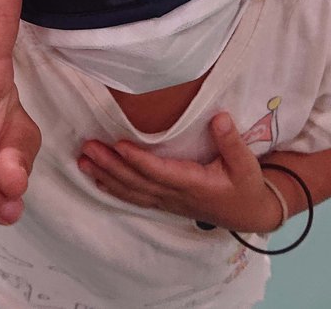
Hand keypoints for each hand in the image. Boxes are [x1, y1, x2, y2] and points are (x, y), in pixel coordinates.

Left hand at [77, 113, 282, 232]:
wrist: (247, 213)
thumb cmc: (245, 186)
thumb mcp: (246, 163)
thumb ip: (231, 141)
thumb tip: (220, 117)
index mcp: (193, 183)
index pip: (159, 171)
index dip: (138, 160)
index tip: (119, 145)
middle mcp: (174, 195)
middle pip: (136, 181)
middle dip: (110, 165)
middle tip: (88, 148)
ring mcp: (166, 201)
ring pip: (130, 191)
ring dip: (105, 176)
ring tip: (83, 161)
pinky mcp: (163, 202)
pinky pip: (133, 197)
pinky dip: (112, 188)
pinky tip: (96, 178)